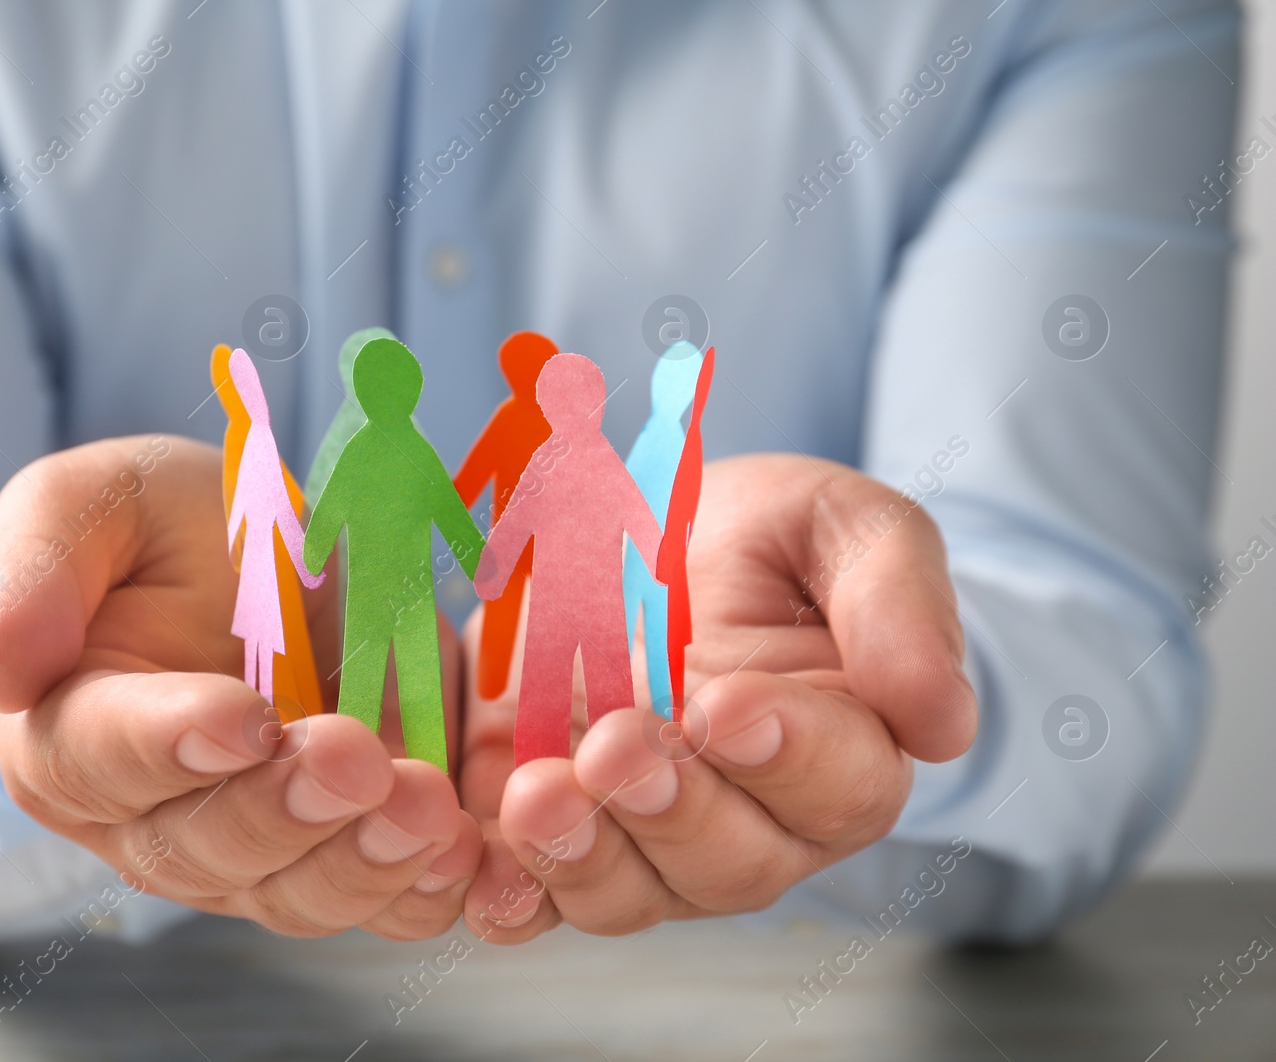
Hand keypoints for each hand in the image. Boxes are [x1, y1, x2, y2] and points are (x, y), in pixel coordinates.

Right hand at [0, 435, 480, 939]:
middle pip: (203, 845)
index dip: (169, 744)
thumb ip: (37, 562)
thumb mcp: (97, 501)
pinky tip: (465, 853)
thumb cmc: (167, 533)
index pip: (101, 756)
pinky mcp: (335, 855)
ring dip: (361, 861)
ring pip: (291, 893)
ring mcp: (247, 851)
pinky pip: (373, 901)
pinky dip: (420, 890)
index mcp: (71, 727)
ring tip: (427, 810)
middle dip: (283, 809)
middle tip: (354, 757)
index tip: (240, 716)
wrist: (259, 567)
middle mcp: (149, 816)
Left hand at [456, 454, 975, 940]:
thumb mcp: (844, 527)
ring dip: (583, 856)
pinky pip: (535, 895)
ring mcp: (646, 839)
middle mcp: (750, 820)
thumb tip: (943, 723)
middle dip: (670, 808)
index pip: (837, 782)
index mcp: (841, 751)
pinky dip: (507, 894)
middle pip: (729, 859)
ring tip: (540, 798)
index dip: (785, 753)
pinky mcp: (558, 830)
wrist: (646, 538)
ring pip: (630, 892)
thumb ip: (898, 601)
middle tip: (617, 749)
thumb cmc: (765, 542)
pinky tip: (480, 869)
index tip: (728, 706)